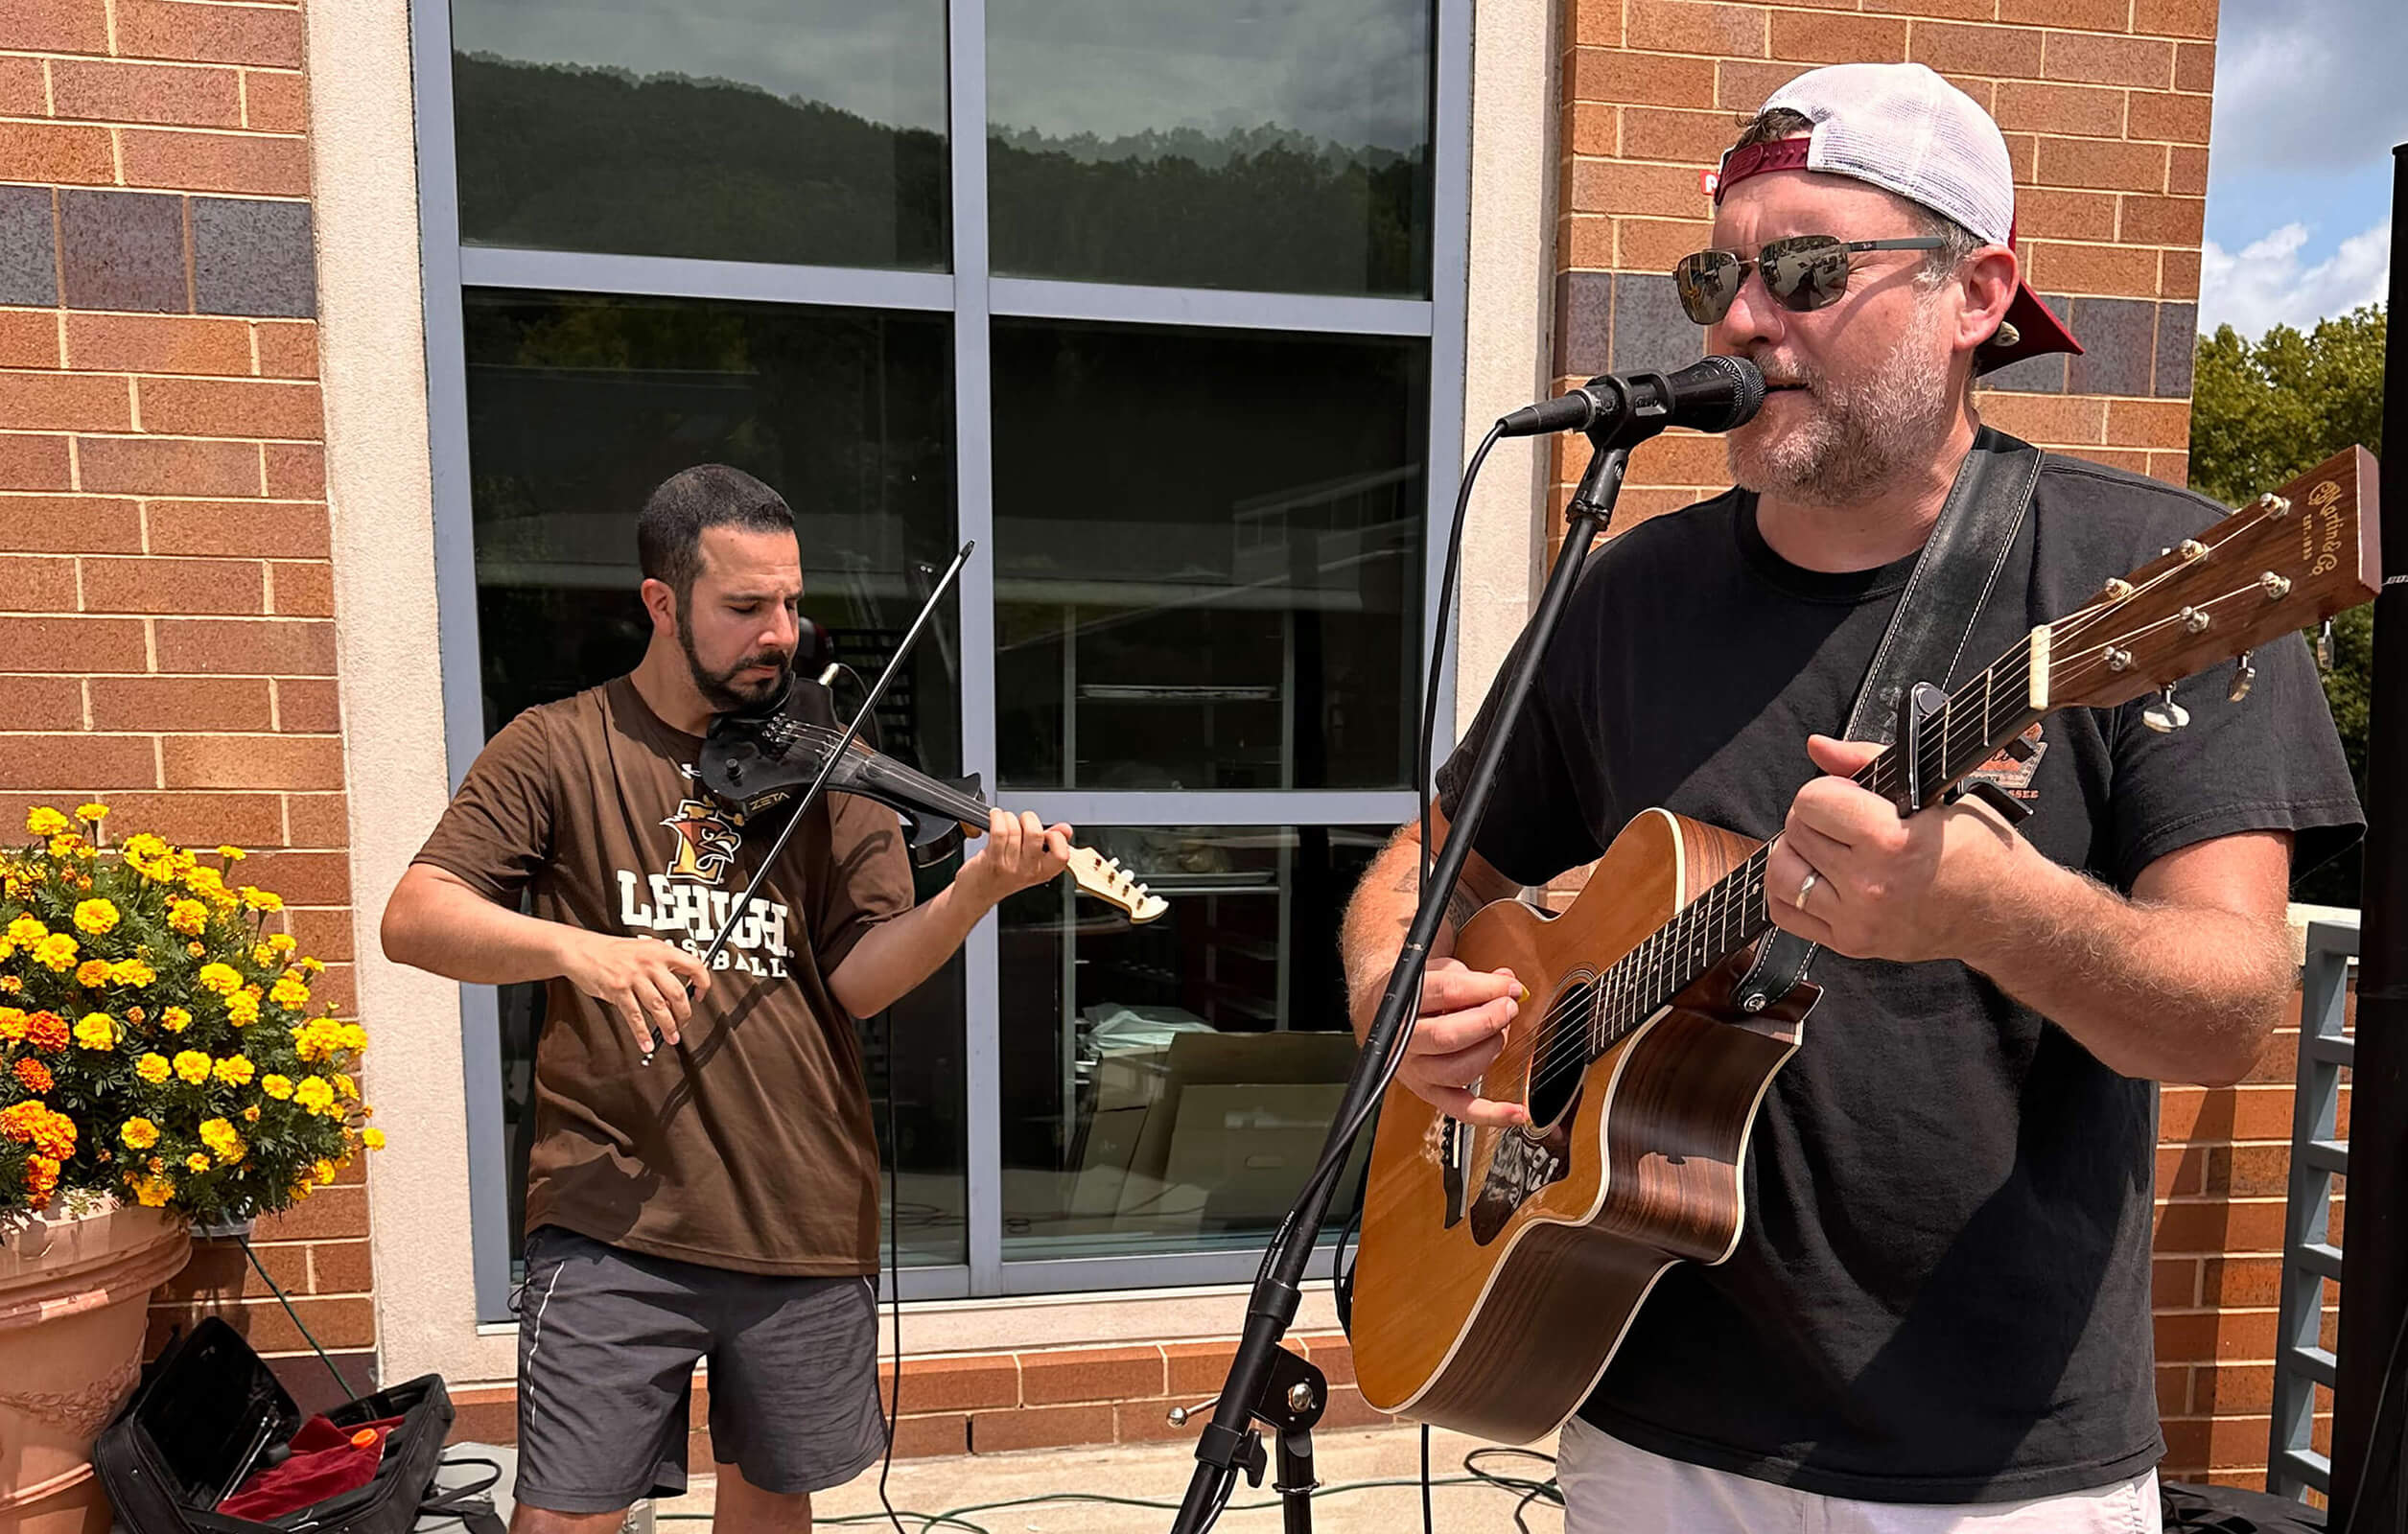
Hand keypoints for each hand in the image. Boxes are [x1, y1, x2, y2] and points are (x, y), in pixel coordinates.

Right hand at [557, 929, 710, 1054]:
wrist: (581, 949)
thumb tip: (677, 994)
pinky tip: (647, 1043)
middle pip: (678, 993)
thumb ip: (661, 967)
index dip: (703, 983)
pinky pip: (635, 1017)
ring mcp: (634, 976)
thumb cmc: (613, 952)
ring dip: (668, 1026)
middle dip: (684, 1014)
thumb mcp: (644, 949)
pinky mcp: (618, 990)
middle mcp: (650, 962)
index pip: (694, 965)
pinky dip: (642, 1033)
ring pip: (659, 1007)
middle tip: (684, 1025)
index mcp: (661, 950)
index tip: (700, 997)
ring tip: (672, 1038)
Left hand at [957, 809, 1073, 908]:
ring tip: (1005, 821)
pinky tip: (995, 817)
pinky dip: (997, 818)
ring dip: (1008, 818)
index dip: (1056, 837)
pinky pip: (999, 832)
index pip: (1062, 854)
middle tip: (1022, 822)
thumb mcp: (1030, 863)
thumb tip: (1065, 830)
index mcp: (1043, 872)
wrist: (976, 894)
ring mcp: (1010, 866)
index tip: (1048, 832)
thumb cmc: (1001, 878)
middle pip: (1036, 834)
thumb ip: (1050, 845)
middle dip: (1028, 819)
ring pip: (1015, 830)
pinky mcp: (992, 860)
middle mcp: (1028, 871)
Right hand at [1386, 958, 1529, 1127]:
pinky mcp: (1429, 1092)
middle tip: (1508, 1008)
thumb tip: (1506, 982)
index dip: (1485, 989)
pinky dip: (1491, 1114)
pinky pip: (1461, 1109)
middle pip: (1447, 1036)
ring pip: (1457, 1071)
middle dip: (1488, 1020)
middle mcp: (1403, 1040)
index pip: (1446, 993)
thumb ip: (1471, 977)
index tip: (1508, 987)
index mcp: (1401, 1002)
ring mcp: (1415, 1070)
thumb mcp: (1438, 971)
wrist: (1382, 1013)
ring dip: (1490, 1050)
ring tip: (1500, 1033)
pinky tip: (1515, 1111)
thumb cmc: (1414, 993)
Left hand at [1765, 734, 2027, 963]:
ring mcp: (1858, 920)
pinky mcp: (1851, 944)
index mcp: (1892, 843)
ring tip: (1826, 848)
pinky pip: (1785, 913)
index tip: (1849, 795)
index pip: (1813, 801)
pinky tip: (1815, 876)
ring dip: (1796, 853)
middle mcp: (1870, 886)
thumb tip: (1817, 746)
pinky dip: (1789, 891)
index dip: (1828, 790)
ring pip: (1780, 873)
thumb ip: (1867, 763)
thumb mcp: (1936, 792)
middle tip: (1842, 822)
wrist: (2005, 913)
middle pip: (1796, 832)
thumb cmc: (1978, 851)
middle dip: (1813, 818)